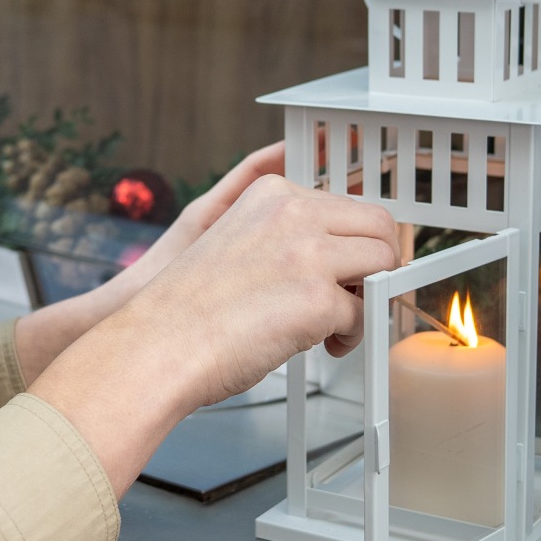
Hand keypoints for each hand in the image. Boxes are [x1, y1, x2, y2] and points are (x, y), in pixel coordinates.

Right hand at [30, 176, 400, 496]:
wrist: (156, 346)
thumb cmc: (187, 310)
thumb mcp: (237, 239)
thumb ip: (286, 234)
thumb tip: (337, 254)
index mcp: (272, 194)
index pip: (348, 203)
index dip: (358, 239)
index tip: (359, 261)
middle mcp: (294, 213)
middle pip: (380, 224)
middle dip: (379, 262)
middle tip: (362, 293)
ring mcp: (309, 253)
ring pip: (384, 263)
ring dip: (369, 297)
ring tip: (338, 323)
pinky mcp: (318, 299)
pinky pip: (363, 315)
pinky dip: (349, 336)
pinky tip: (321, 345)